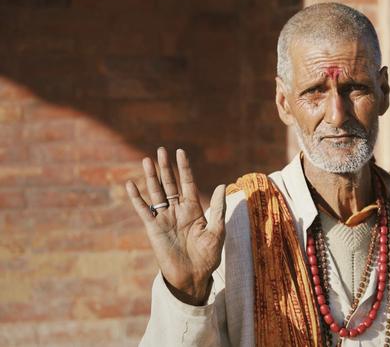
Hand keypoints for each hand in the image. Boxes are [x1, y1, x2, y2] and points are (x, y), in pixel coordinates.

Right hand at [125, 147, 225, 305]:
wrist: (194, 276)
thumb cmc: (208, 255)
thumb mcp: (217, 231)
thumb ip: (218, 208)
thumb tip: (222, 185)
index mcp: (194, 209)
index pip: (187, 183)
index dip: (183, 168)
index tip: (180, 151)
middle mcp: (178, 210)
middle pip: (170, 184)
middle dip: (166, 167)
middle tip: (161, 150)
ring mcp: (165, 218)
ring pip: (156, 193)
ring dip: (151, 177)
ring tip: (147, 160)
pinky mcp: (154, 228)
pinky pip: (144, 210)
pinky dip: (137, 198)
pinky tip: (131, 185)